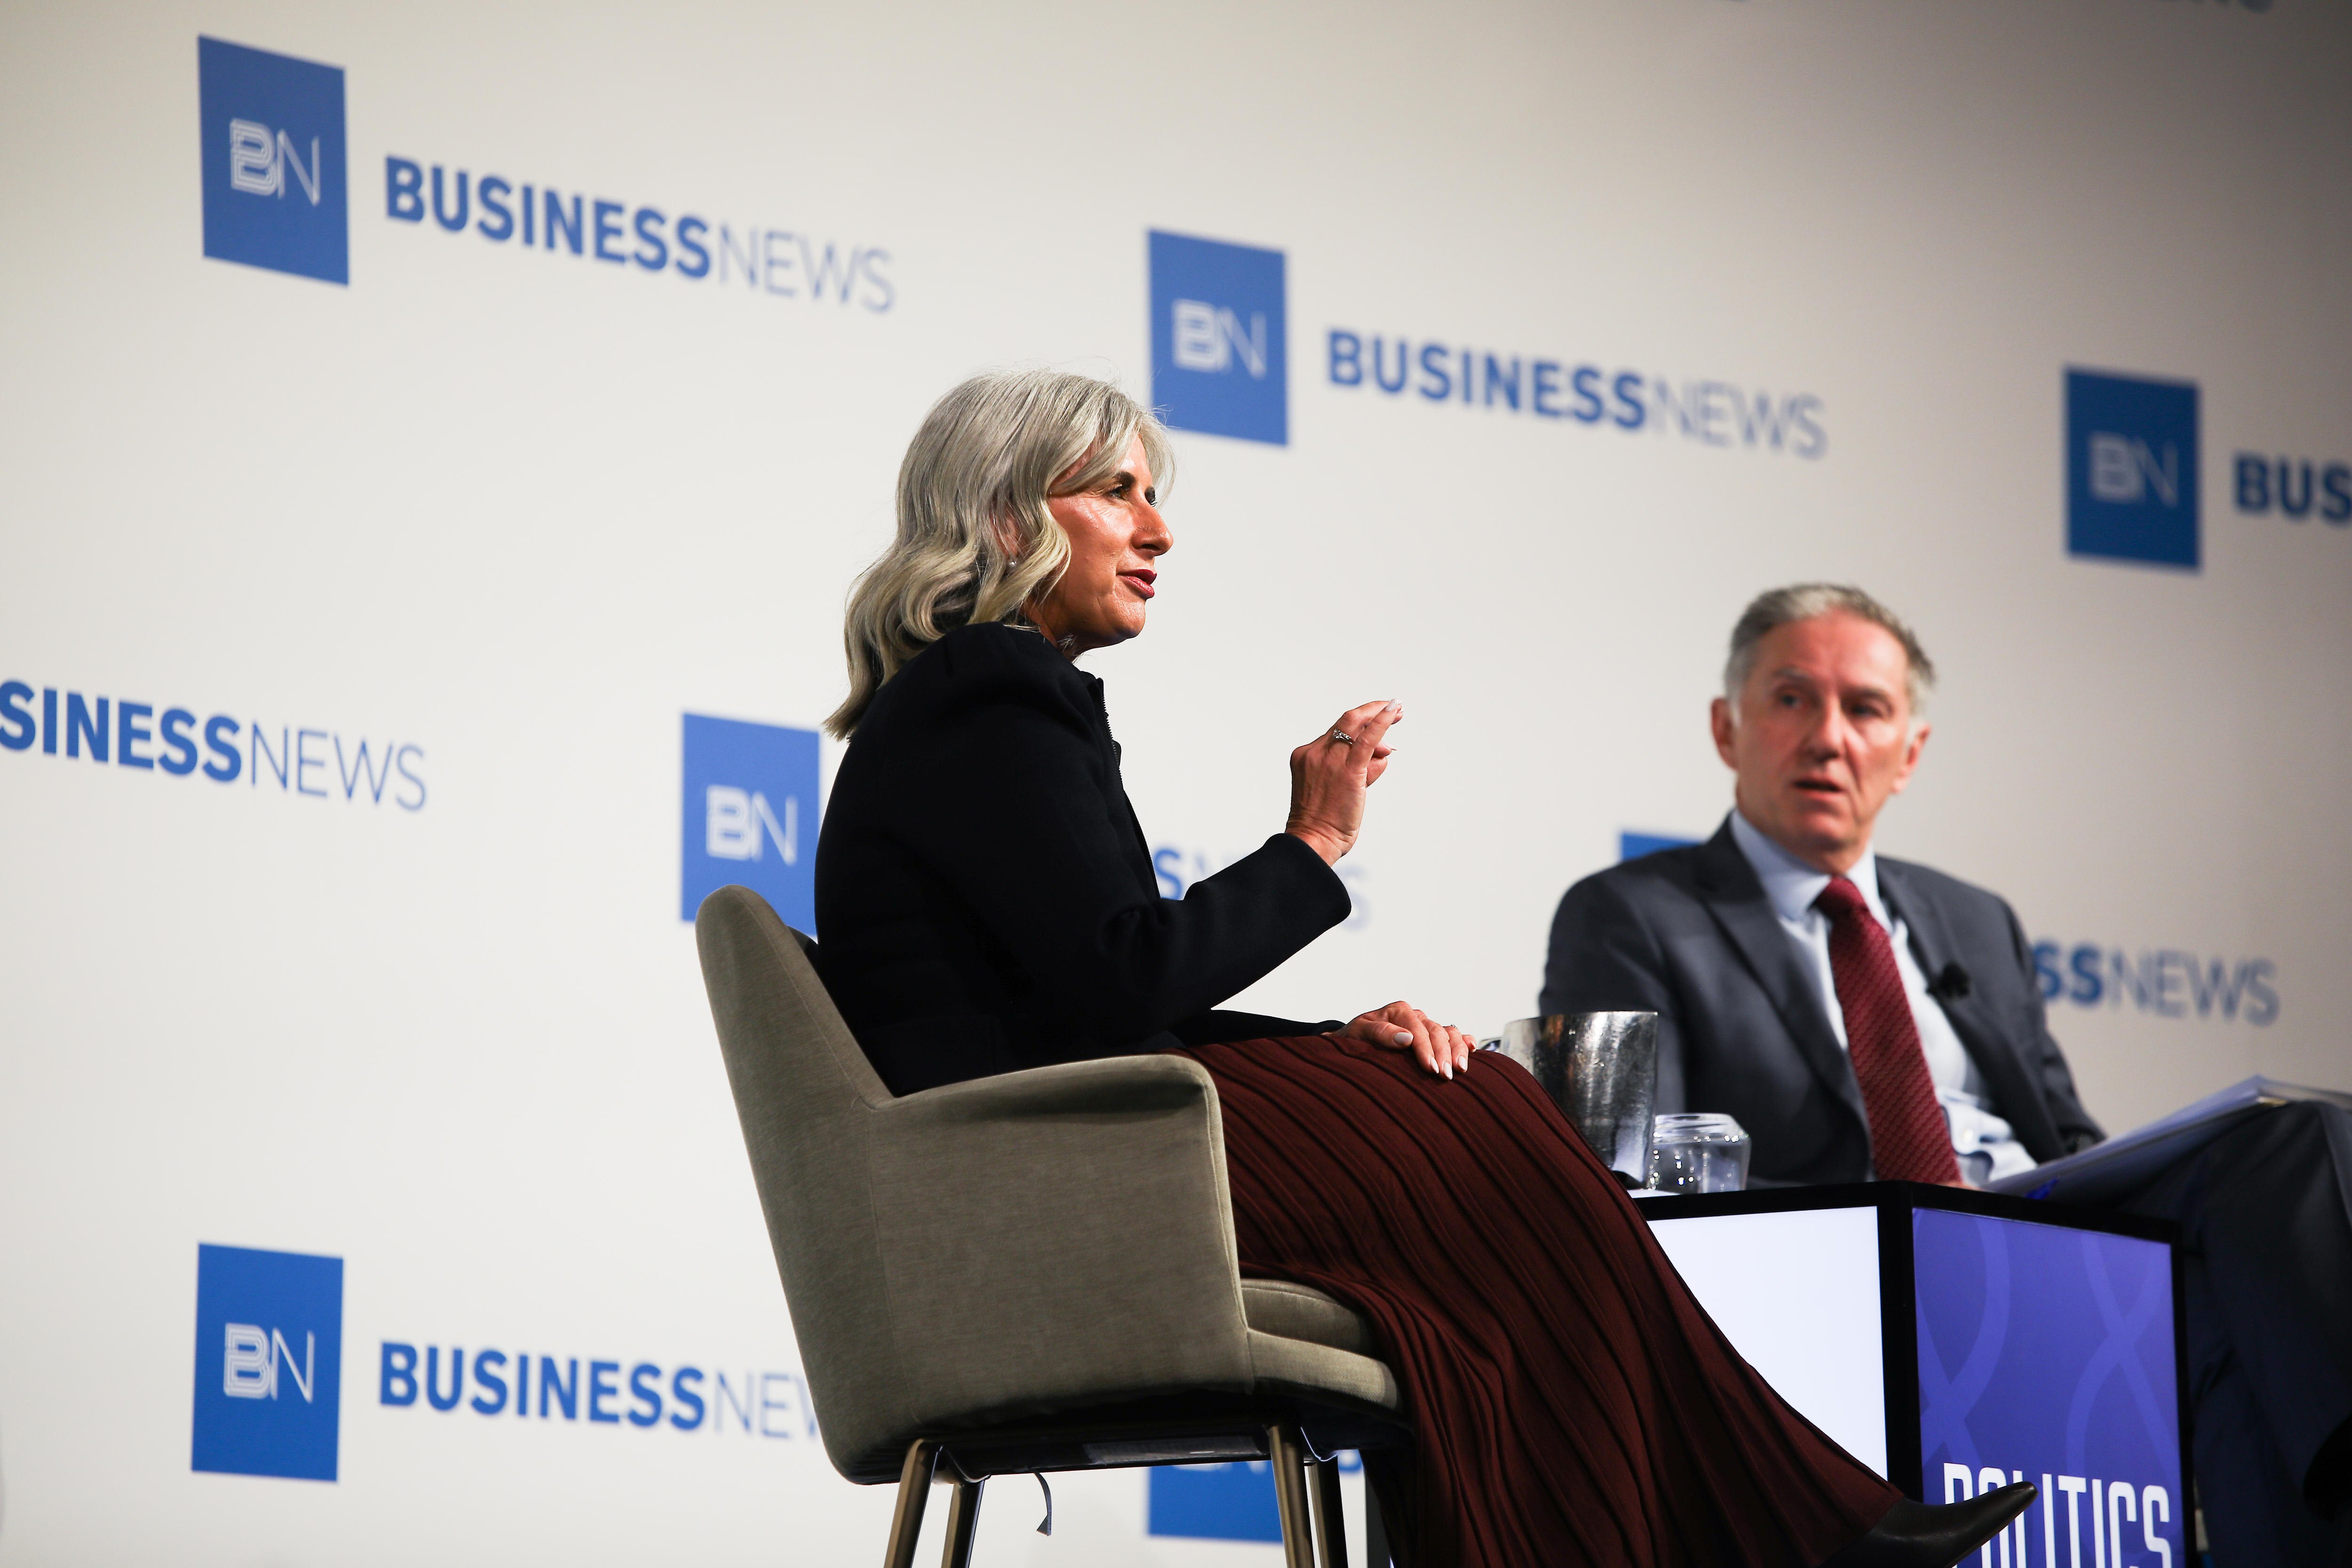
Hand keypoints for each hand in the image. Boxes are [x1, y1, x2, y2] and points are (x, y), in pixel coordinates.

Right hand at [1286, 699, 1400, 864]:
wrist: (1313, 840)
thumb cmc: (1324, 820)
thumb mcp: (1336, 786)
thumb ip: (1358, 766)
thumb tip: (1385, 751)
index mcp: (1306, 755)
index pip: (1336, 733)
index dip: (1359, 724)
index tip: (1375, 717)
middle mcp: (1315, 752)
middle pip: (1347, 723)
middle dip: (1371, 711)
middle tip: (1393, 708)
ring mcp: (1329, 760)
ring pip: (1358, 729)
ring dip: (1380, 718)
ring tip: (1397, 714)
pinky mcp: (1348, 770)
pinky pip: (1367, 739)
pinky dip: (1381, 721)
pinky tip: (1392, 709)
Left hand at [1334, 1001, 1475, 1080]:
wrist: (1353, 1042)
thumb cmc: (1354, 1039)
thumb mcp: (1359, 1033)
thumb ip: (1380, 1033)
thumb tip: (1406, 1038)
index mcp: (1399, 1011)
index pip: (1418, 1030)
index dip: (1426, 1049)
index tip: (1431, 1068)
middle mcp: (1415, 1016)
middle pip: (1436, 1032)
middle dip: (1443, 1054)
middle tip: (1445, 1075)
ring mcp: (1426, 1026)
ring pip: (1449, 1033)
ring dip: (1457, 1050)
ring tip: (1460, 1069)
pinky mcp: (1432, 1036)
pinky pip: (1454, 1035)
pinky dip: (1464, 1041)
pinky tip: (1472, 1048)